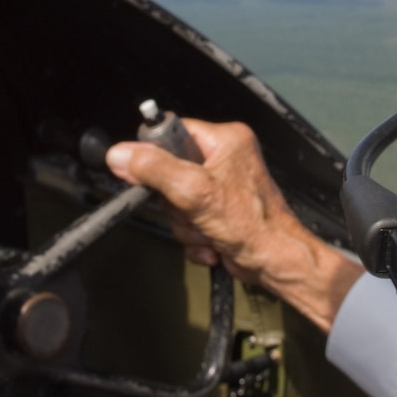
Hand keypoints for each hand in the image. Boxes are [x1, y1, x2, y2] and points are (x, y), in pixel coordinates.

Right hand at [107, 119, 361, 333]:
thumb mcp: (194, 192)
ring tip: (206, 230)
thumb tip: (120, 154)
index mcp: (225, 140)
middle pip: (169, 172)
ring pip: (176, 201)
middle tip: (191, 211)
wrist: (276, 263)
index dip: (156, 156)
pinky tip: (211, 242)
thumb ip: (155, 170)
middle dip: (175, 203)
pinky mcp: (219, 211)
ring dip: (185, 224)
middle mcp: (225, 158)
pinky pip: (187, 219)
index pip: (172, 133)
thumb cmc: (253, 225)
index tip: (149, 177)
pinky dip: (195, 236)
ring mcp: (221, 186)